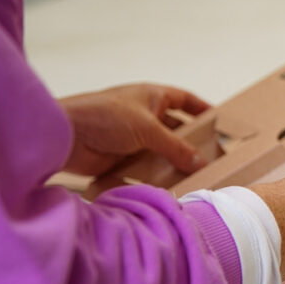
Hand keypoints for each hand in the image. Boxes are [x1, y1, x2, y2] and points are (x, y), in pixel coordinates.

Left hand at [59, 84, 210, 175]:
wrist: (64, 136)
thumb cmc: (105, 117)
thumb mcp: (148, 128)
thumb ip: (176, 147)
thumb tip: (200, 162)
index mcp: (152, 97)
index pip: (184, 100)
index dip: (202, 109)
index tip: (220, 123)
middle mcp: (145, 115)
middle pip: (176, 129)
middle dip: (193, 142)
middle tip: (213, 158)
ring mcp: (133, 137)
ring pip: (163, 150)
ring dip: (176, 162)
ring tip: (198, 176)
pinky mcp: (122, 158)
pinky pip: (147, 167)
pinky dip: (157, 175)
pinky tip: (172, 186)